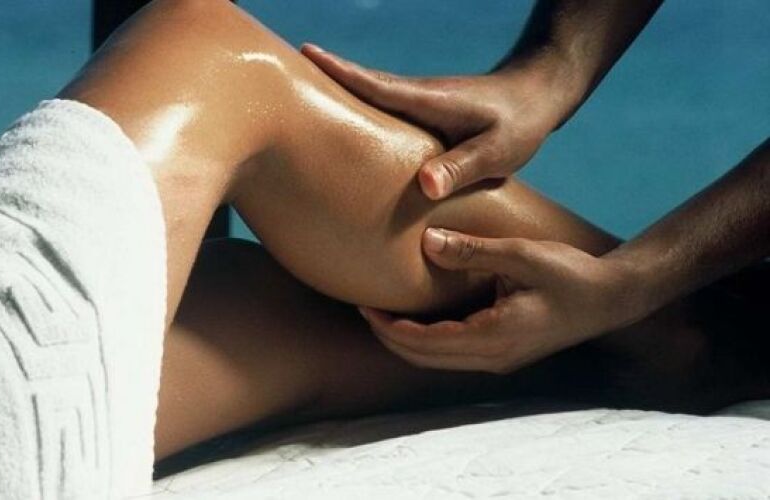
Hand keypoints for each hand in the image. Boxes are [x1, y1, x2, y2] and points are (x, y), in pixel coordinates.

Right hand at [302, 44, 574, 199]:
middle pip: (358, 84)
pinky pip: (377, 107)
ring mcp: (414, 102)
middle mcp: (415, 96)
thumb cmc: (520, 124)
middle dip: (320, 76)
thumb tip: (424, 186)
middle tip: (277, 69)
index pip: (376, 85)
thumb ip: (463, 167)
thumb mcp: (499, 152)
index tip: (305, 56)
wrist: (537, 97)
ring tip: (291, 96)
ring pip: (366, 95)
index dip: (340, 73)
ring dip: (331, 90)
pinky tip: (335, 120)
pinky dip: (351, 104)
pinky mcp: (417, 112)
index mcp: (428, 101)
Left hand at [360, 228, 646, 373]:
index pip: (423, 342)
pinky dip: (426, 339)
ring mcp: (497, 360)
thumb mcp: (520, 254)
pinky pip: (451, 354)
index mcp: (492, 338)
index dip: (388, 325)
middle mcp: (491, 358)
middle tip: (360, 305)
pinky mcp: (502, 354)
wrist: (612, 299)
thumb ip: (472, 250)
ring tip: (379, 310)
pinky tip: (415, 315)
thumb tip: (426, 243)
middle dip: (387, 334)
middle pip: (422, 358)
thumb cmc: (571, 273)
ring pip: (435, 360)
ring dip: (404, 339)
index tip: (362, 302)